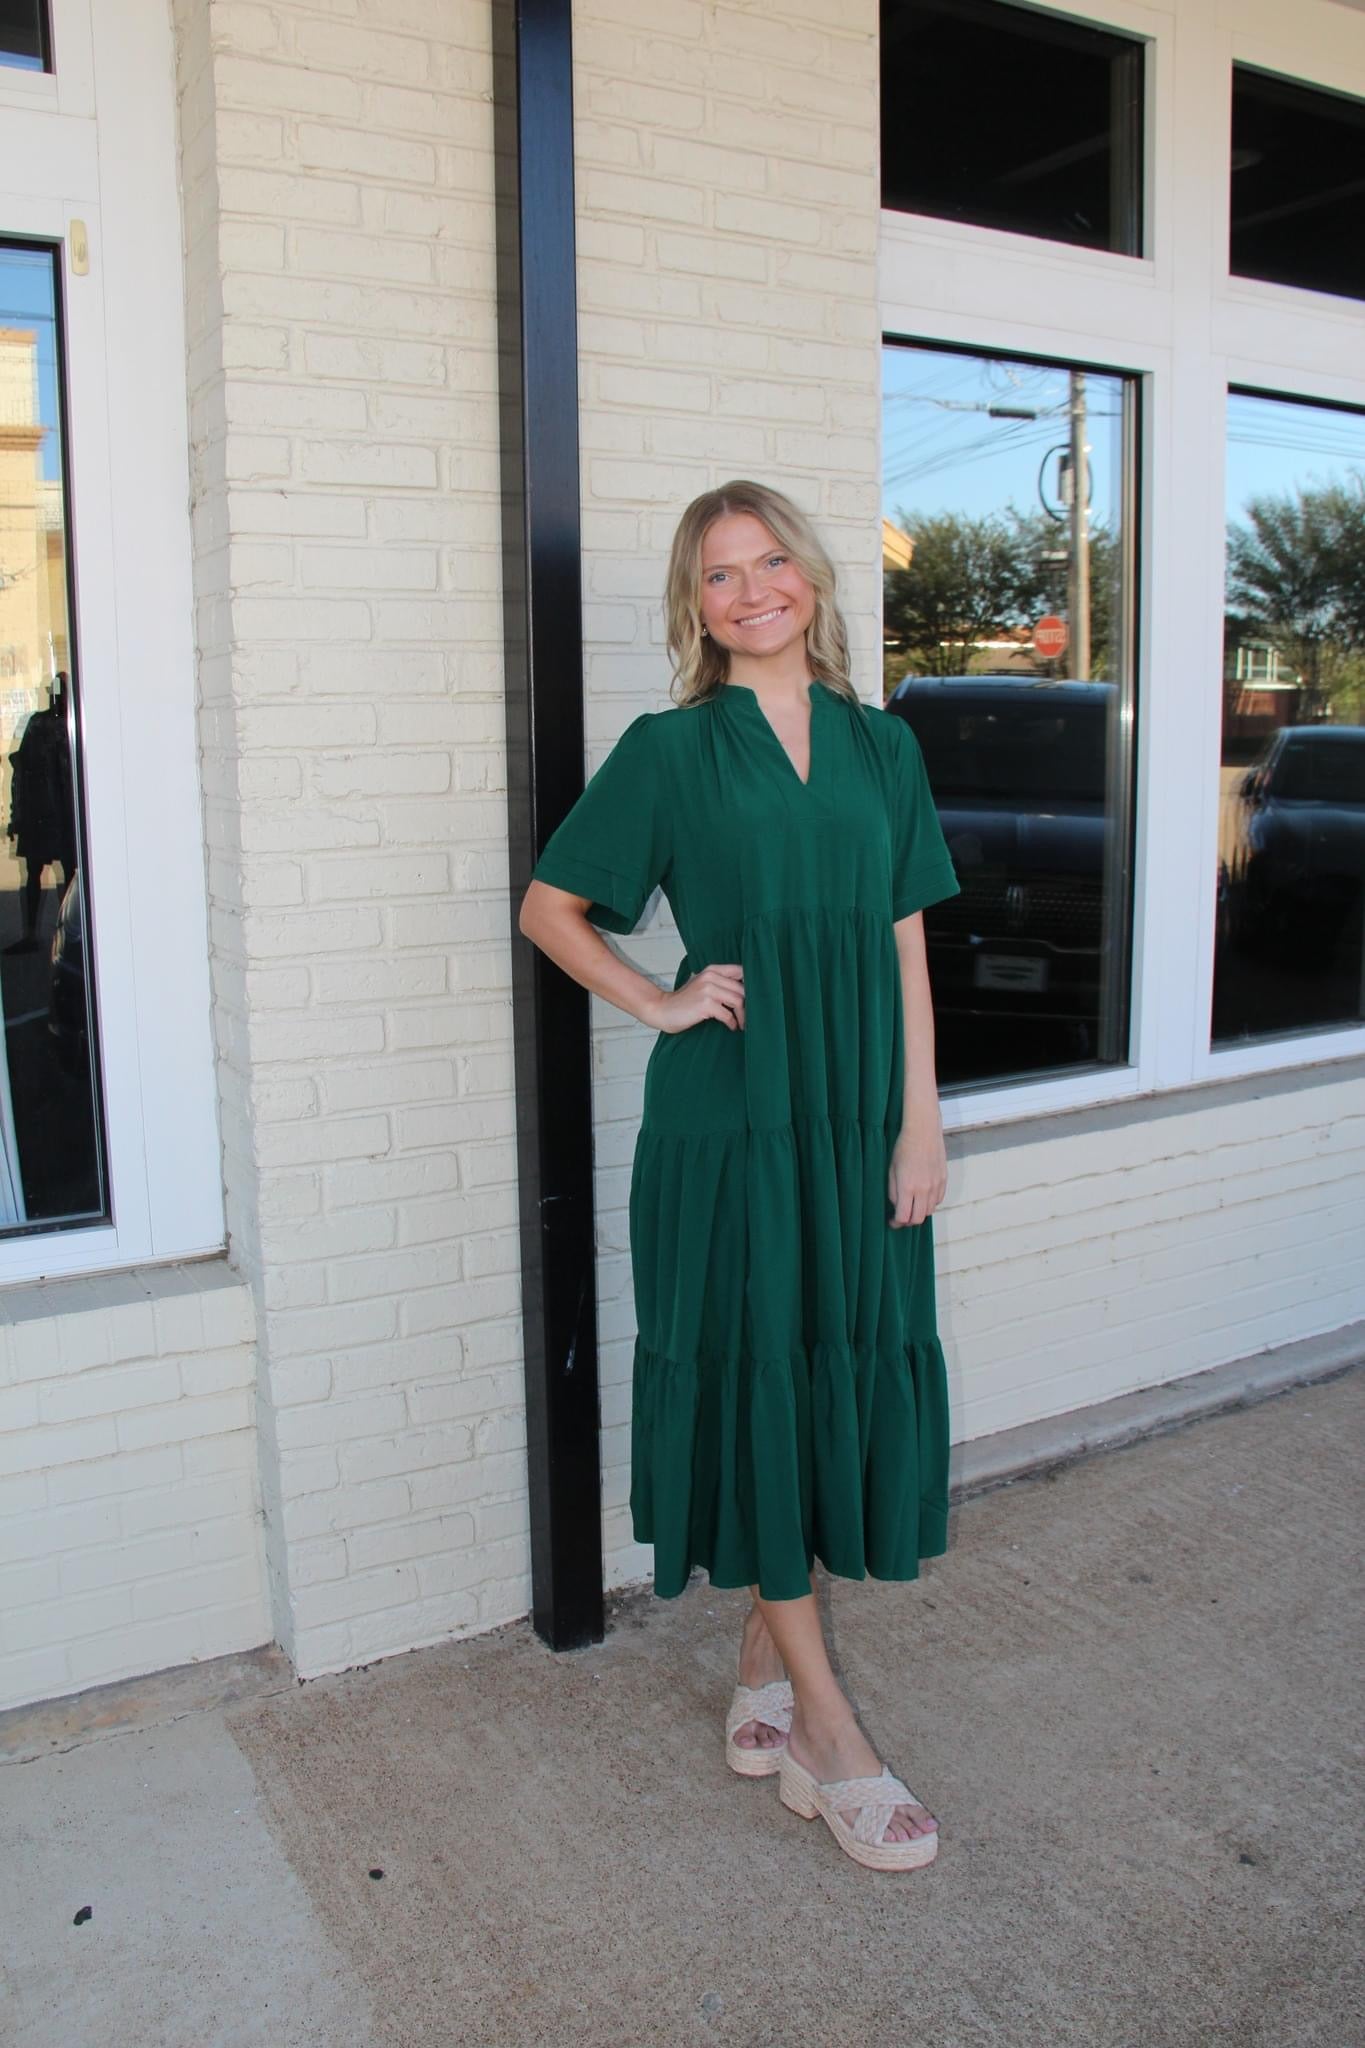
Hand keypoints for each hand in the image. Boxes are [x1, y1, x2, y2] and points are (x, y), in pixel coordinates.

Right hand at [648, 963, 744, 1034]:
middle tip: (749, 1016)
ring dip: (743, 1016)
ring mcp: (708, 990)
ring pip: (738, 1001)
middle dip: (749, 1005)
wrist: (663, 1010)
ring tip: (742, 1024)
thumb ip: (720, 983)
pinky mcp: (705, 1004)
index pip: (741, 971)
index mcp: (712, 970)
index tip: (754, 999)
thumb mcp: (703, 985)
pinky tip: (731, 1027)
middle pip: (742, 989)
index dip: (752, 984)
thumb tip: (747, 992)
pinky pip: (728, 1014)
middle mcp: (711, 977)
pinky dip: (732, 1023)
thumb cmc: (685, 1002)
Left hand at [888, 1107, 946, 1227]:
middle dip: (908, 1221)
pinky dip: (930, 1203)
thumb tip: (897, 1206)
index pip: (904, 1217)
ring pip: (930, 1211)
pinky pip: (938, 1200)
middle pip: (918, 1218)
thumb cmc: (904, 1148)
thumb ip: (893, 1192)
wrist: (923, 1132)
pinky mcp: (943, 1180)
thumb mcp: (891, 1170)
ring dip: (920, 1212)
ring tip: (912, 1206)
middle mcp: (923, 1189)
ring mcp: (935, 1185)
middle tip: (901, 1217)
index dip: (897, 1223)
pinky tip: (923, 1197)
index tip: (892, 1221)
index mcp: (907, 1187)